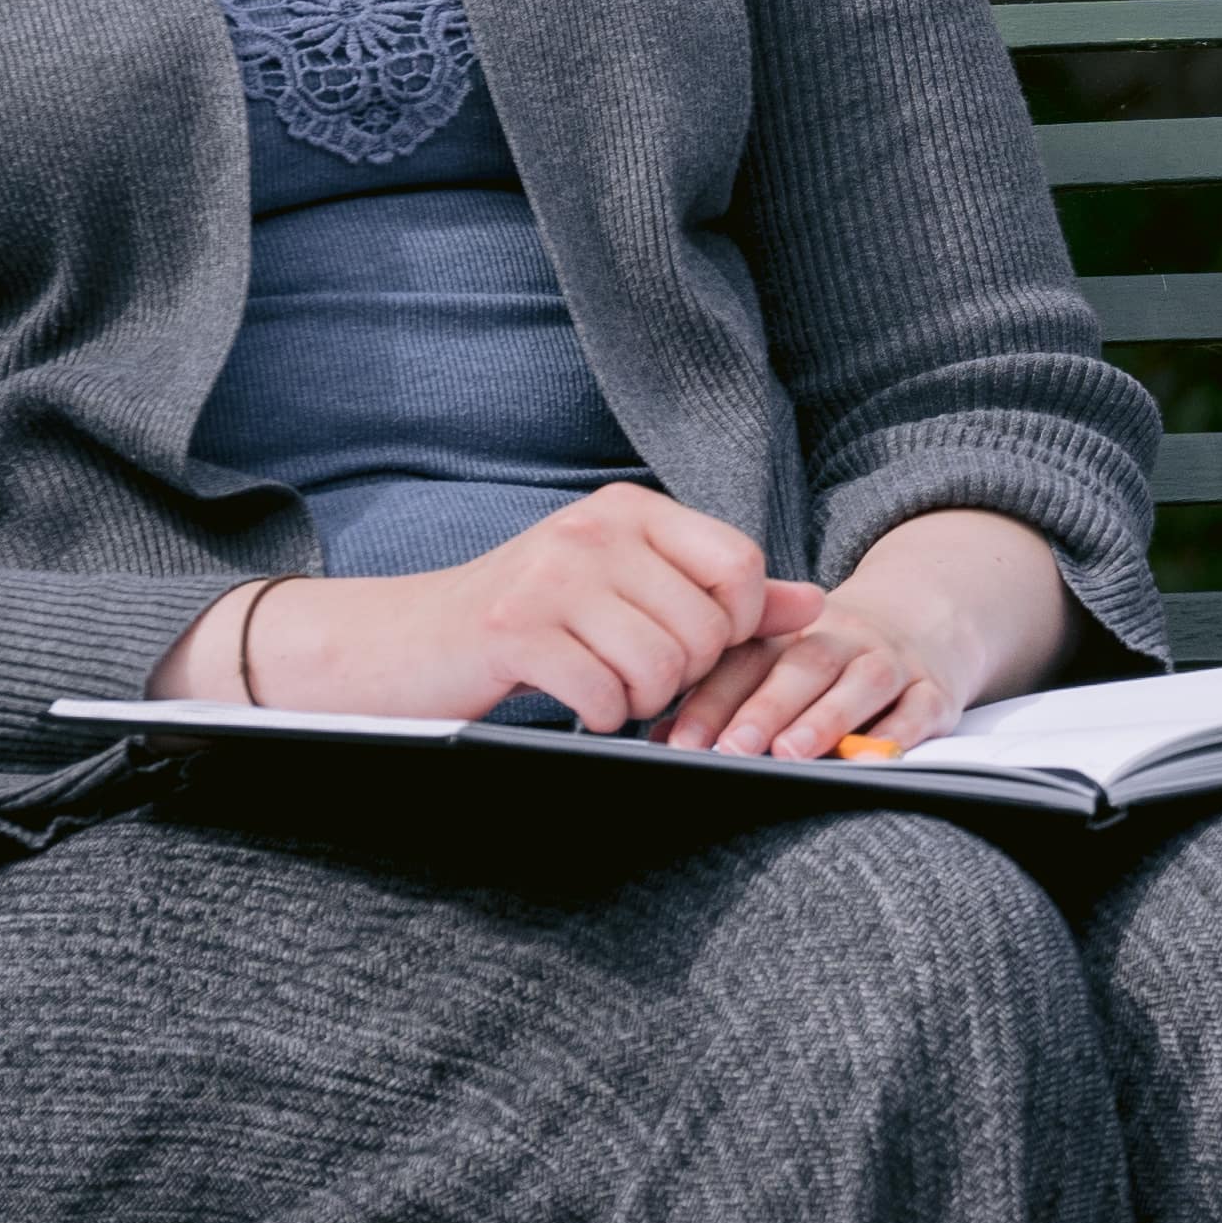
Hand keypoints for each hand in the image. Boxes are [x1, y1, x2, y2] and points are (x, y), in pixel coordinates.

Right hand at [252, 484, 801, 730]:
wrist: (408, 642)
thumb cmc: (532, 618)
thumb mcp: (629, 586)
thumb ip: (720, 593)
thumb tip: (813, 602)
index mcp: (631, 508)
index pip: (740, 564)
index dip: (737, 624)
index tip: (699, 646)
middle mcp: (595, 527)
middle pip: (706, 627)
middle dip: (684, 675)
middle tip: (638, 676)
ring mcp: (552, 574)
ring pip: (661, 666)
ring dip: (639, 699)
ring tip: (603, 684)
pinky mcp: (516, 628)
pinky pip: (603, 694)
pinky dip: (597, 714)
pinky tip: (573, 700)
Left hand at [656, 581, 970, 757]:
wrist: (926, 621)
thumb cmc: (828, 662)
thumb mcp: (776, 663)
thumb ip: (723, 697)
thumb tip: (661, 744)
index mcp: (789, 632)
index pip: (745, 660)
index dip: (711, 701)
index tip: (681, 743)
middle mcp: (841, 639)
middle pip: (803, 666)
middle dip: (765, 709)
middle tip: (733, 749)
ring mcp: (891, 661)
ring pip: (863, 683)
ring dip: (826, 718)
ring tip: (791, 754)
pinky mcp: (936, 689)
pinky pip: (921, 708)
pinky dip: (900, 733)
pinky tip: (875, 758)